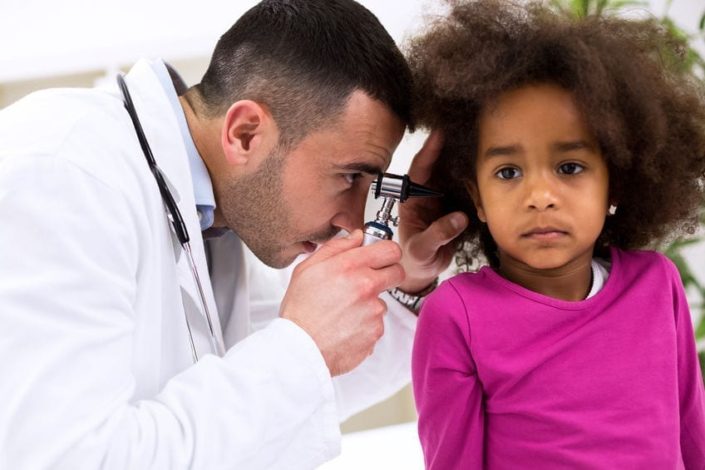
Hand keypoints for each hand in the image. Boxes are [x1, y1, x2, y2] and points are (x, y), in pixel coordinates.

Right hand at [280, 230, 404, 375]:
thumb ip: (336, 248)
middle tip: (369, 282)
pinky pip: (377, 323)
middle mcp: (366, 286)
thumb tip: (357, 237)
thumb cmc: (300, 310)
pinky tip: (346, 326)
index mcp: (350, 266)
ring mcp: (374, 310)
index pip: (390, 249)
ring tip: (344, 312)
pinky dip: (365, 324)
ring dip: (370, 304)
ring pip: (383, 300)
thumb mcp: (307, 269)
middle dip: (387, 274)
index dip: (388, 252)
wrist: (300, 348)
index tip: (383, 257)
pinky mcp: (376, 331)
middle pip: (397, 272)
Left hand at [397, 130, 468, 292]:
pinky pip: (465, 185)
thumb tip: (459, 218)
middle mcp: (426, 193)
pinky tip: (486, 165)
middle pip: (438, 163)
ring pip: (453, 171)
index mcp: (411, 199)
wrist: (423, 268)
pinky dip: (475, 175)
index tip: (439, 133)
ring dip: (464, 157)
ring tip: (480, 139)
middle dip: (450, 145)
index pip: (419, 169)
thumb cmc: (416, 259)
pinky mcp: (455, 202)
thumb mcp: (423, 250)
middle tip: (466, 127)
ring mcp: (441, 196)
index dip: (429, 151)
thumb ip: (438, 234)